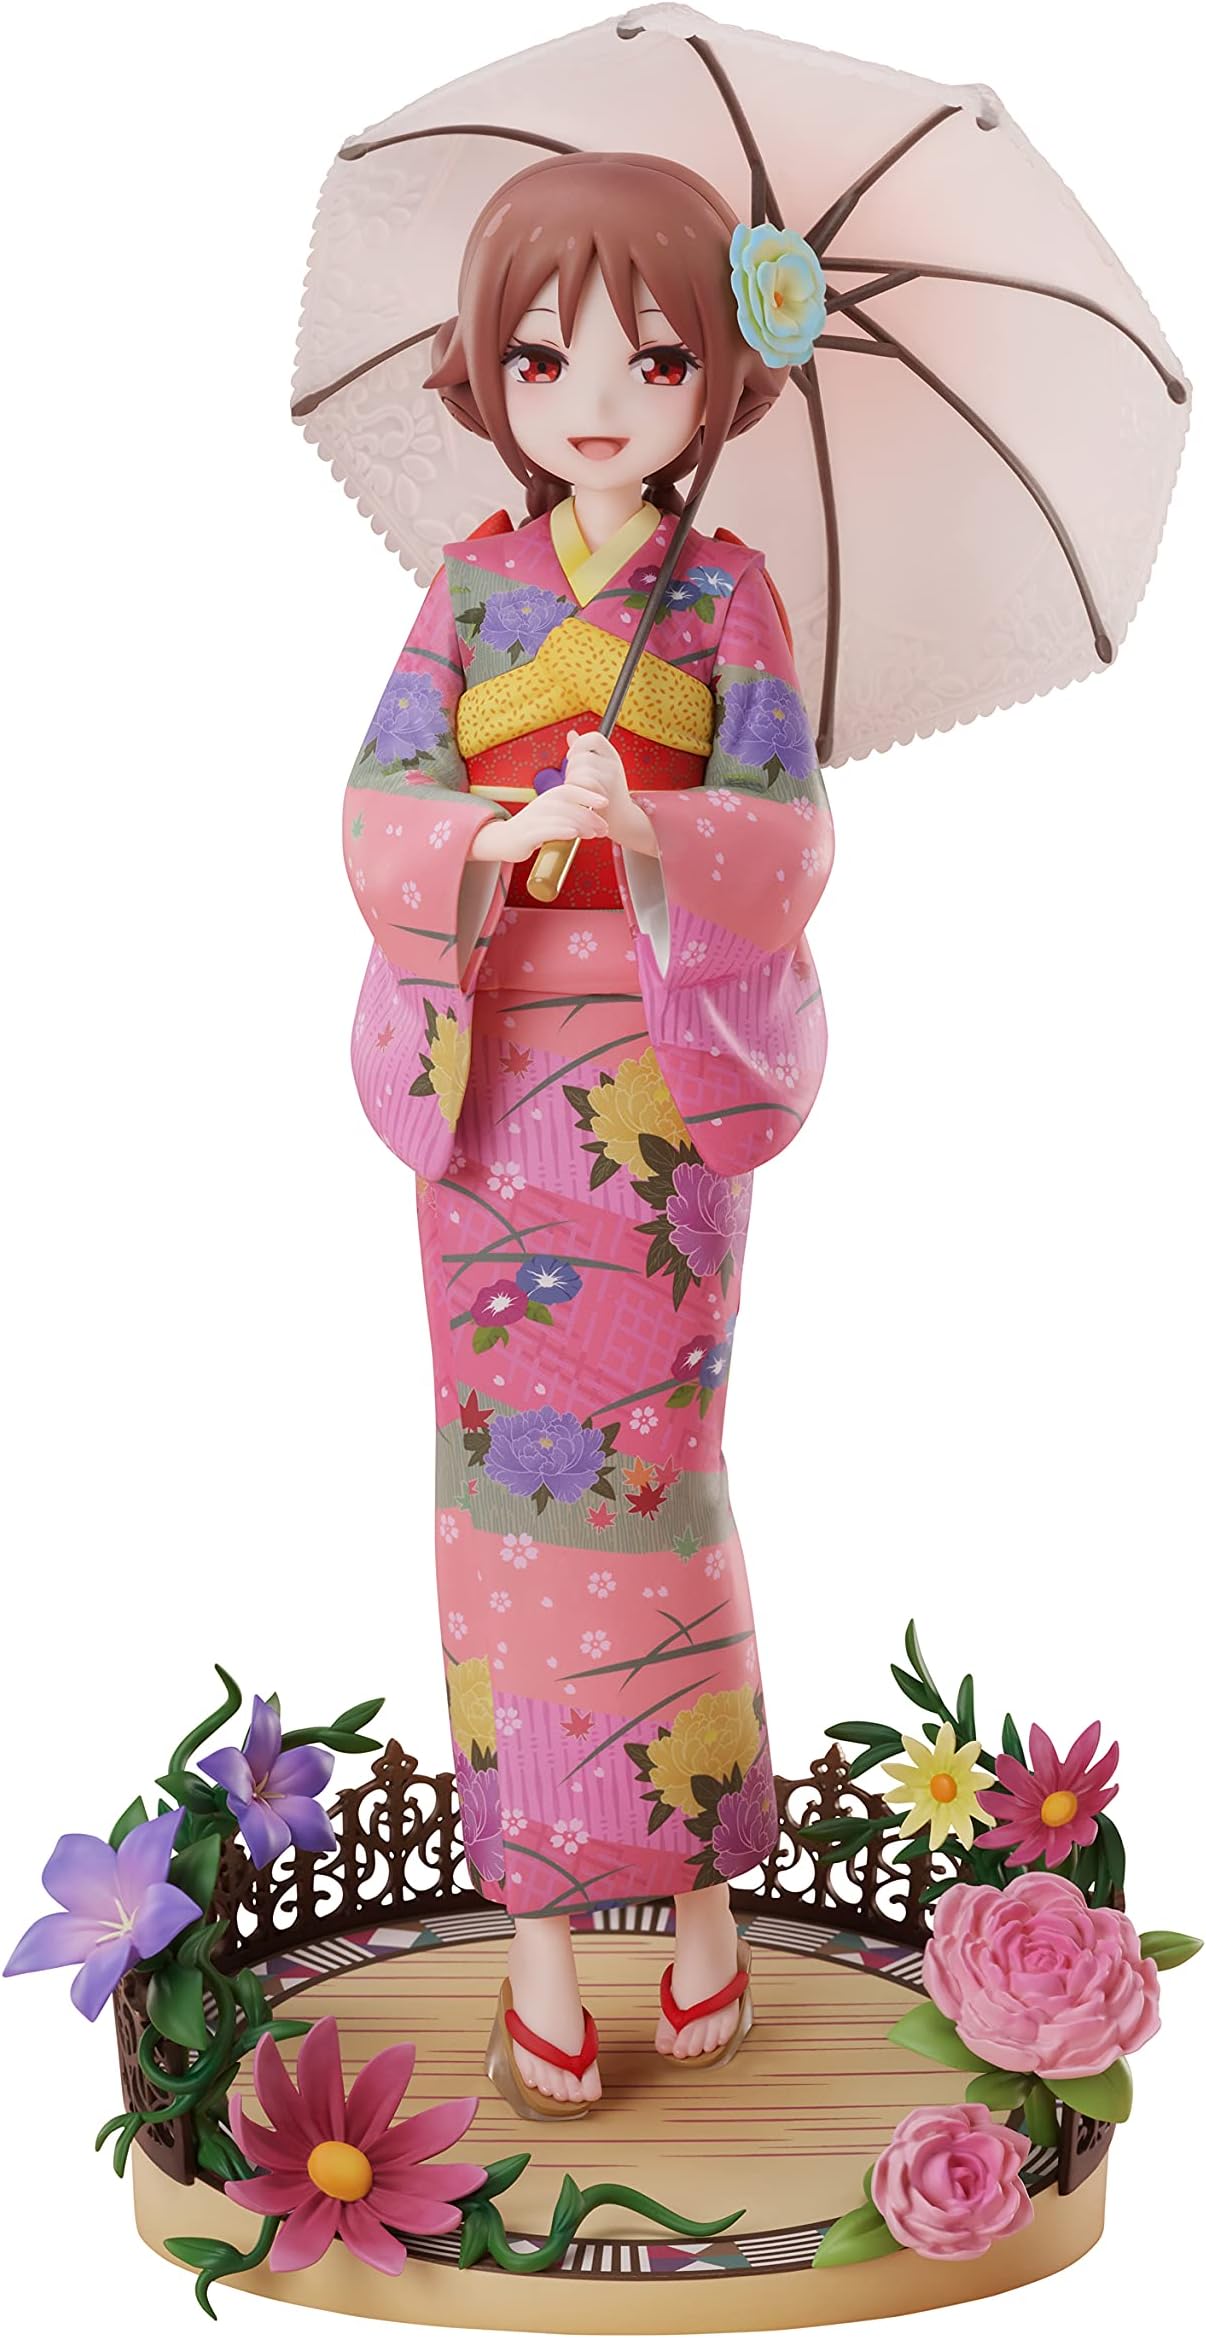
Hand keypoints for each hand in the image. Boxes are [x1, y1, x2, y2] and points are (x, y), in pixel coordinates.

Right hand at [469, 779, 608, 864]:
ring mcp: (533, 820)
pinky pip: (545, 831)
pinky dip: (560, 831)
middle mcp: (541, 805)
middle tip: (604, 828)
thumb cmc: (535, 829)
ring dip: (580, 825)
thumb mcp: (554, 817)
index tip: (605, 802)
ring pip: (560, 818)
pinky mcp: (526, 836)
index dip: (588, 794)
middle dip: (590, 816)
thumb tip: (598, 821)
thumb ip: (572, 815)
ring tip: (594, 834)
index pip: (571, 791)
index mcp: (549, 798)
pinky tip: (573, 834)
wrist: (503, 840)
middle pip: (569, 806)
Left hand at [565, 729, 655, 855]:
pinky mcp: (605, 793)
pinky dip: (576, 790)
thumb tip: (570, 733)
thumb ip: (583, 751)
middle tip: (574, 782)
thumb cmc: (606, 795)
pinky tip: (579, 798)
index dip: (579, 745)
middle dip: (571, 768)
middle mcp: (613, 764)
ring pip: (580, 769)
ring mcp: (611, 778)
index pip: (594, 737)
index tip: (572, 758)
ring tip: (577, 791)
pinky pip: (583, 784)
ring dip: (571, 781)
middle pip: (582, 755)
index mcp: (611, 755)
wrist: (622, 821)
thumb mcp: (599, 769)